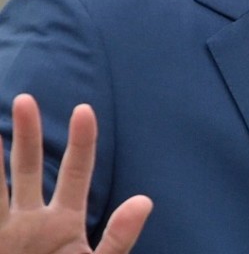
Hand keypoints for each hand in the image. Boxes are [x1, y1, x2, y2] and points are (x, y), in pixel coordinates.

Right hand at [1, 94, 151, 253]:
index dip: (82, 142)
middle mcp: (31, 222)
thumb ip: (118, 239)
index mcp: (65, 224)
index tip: (85, 109)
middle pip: (29, 168)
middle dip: (27, 134)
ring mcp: (4, 232)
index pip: (76, 173)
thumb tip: (145, 200)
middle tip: (25, 99)